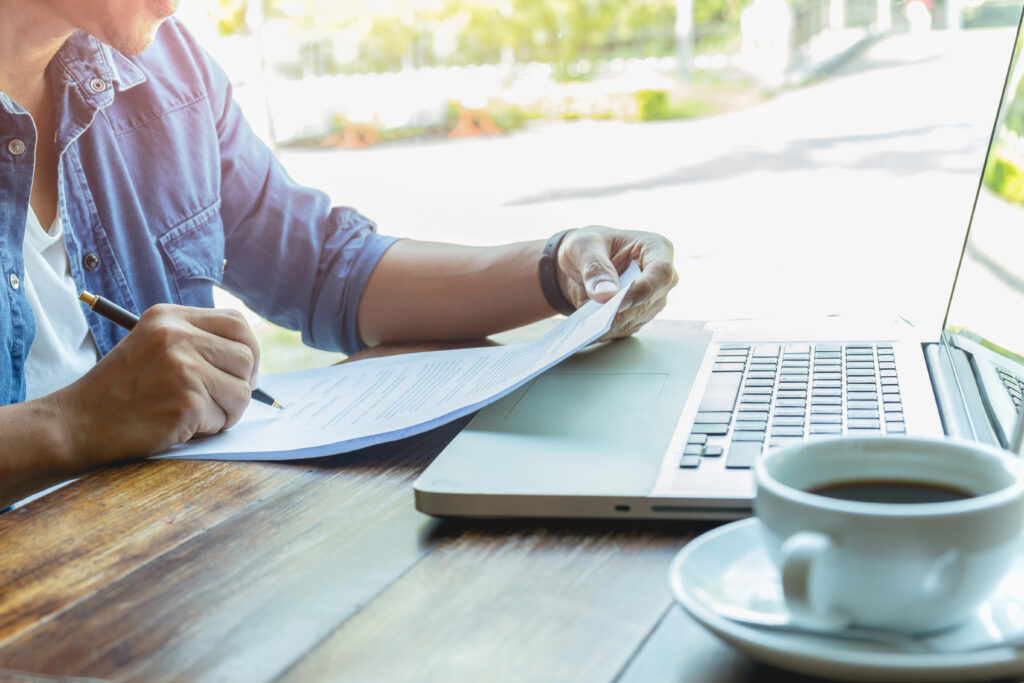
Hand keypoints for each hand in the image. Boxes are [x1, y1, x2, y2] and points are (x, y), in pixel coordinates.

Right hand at [51, 304, 260, 466]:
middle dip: (242, 384)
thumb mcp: (153, 346)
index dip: (249, 349)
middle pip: (247, 357)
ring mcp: (182, 369)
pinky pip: (225, 419)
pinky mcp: (186, 402)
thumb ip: (195, 341)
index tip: (241, 371)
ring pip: (242, 391)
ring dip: (227, 411)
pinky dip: (210, 429)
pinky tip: (181, 425)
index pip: (237, 323)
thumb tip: (250, 358)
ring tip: (196, 414)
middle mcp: (177, 336)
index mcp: (169, 317)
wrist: (77, 424)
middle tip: (222, 400)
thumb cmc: (120, 391)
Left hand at [556, 225, 677, 338]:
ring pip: (637, 318)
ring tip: (586, 327)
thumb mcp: (583, 246)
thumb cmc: (589, 245)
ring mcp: (652, 298)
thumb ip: (594, 267)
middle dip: (621, 312)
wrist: (582, 261)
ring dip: (611, 325)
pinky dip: (606, 331)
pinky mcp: (639, 316)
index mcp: (656, 247)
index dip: (643, 289)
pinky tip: (588, 331)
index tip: (619, 301)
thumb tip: (605, 294)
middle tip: (594, 320)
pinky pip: (625, 328)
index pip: (661, 271)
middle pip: (649, 300)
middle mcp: (660, 276)